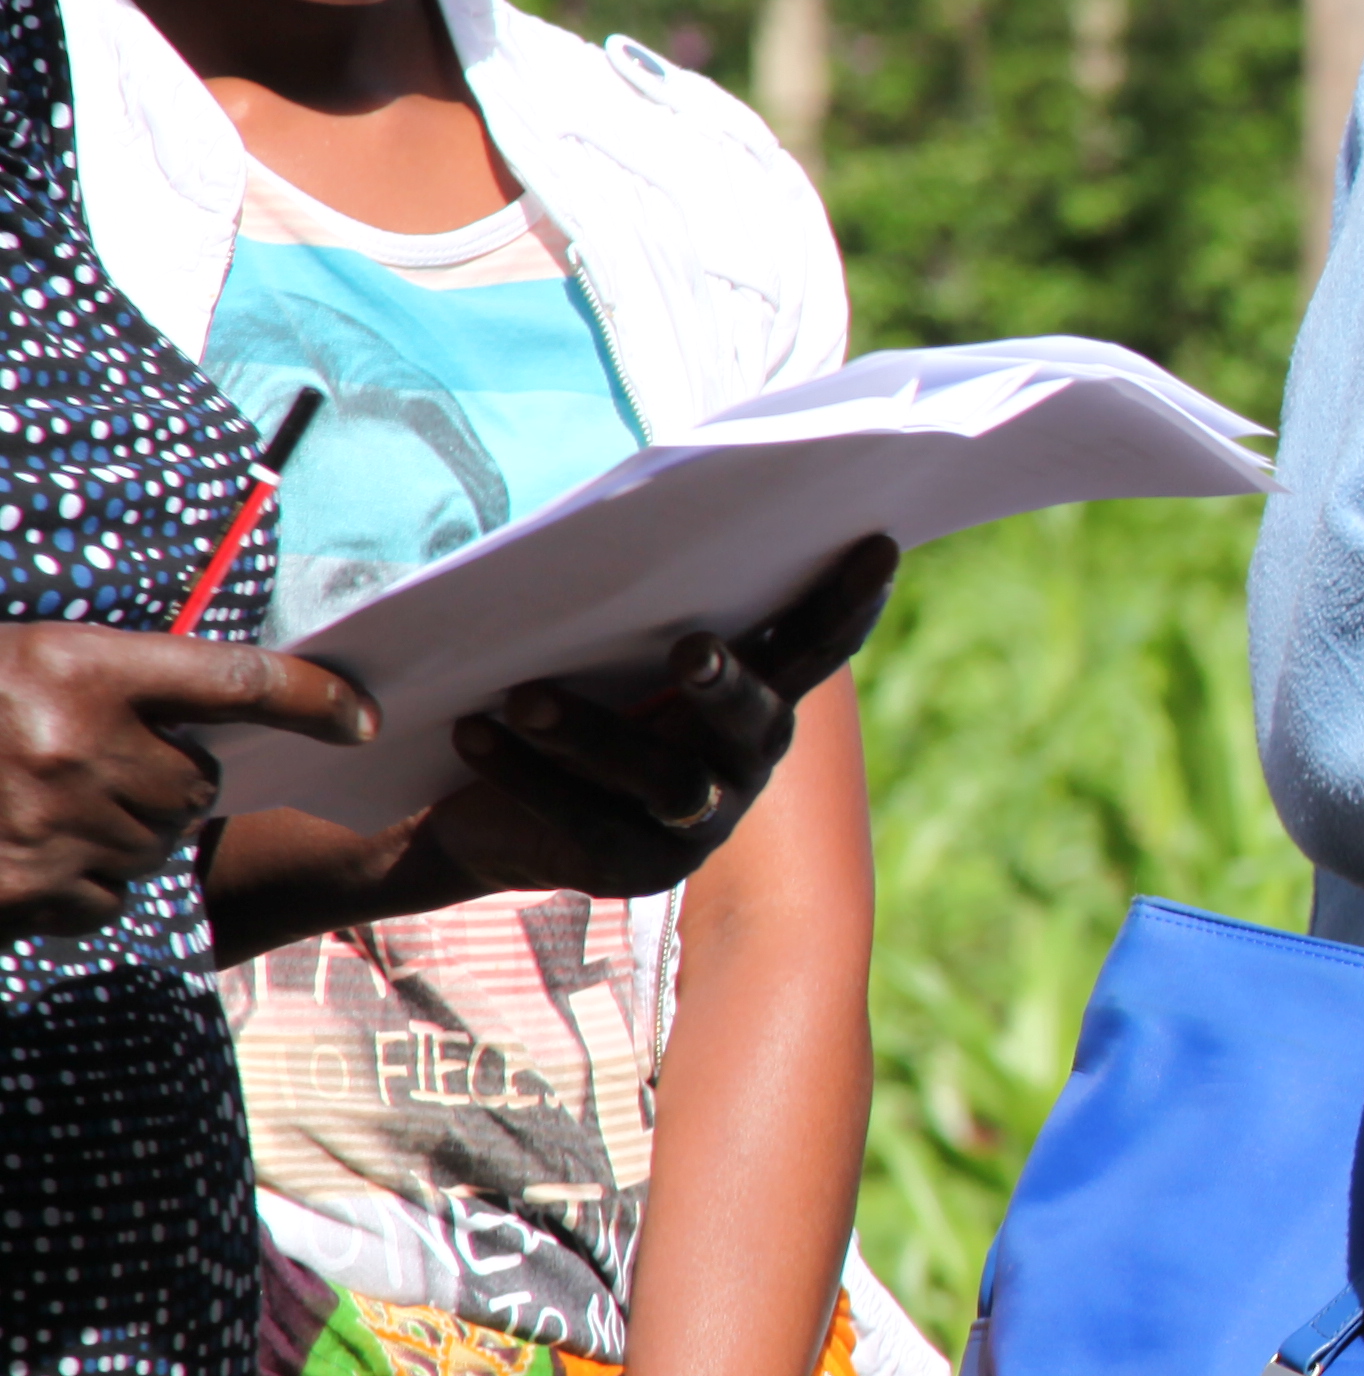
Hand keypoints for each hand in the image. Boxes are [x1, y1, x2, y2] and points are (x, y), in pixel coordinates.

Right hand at [0, 625, 369, 934]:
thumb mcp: (36, 661)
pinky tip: (25, 852)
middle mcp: (77, 746)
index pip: (238, 682)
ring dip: (118, 837)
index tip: (363, 721)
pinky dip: (77, 889)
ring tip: (39, 806)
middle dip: (163, 784)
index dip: (313, 701)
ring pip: (156, 847)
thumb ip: (126, 683)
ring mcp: (53, 825)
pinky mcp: (25, 891)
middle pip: (196, 785)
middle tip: (85, 766)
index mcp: (81, 669)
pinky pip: (106, 900)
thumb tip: (226, 712)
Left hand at [245, 539, 898, 928]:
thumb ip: (626, 597)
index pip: (813, 645)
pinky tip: (475, 732)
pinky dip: (527, 775)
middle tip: (692, 649)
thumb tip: (612, 506)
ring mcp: (700, 822)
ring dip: (592, 734)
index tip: (875, 545)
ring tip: (525, 696)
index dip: (847, 602)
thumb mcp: (593, 641)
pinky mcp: (638, 869)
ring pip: (664, 780)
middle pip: (755, 720)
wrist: (478, 807)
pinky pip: (588, 822)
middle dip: (728, 684)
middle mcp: (744, 759)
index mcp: (754, 692)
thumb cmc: (552, 688)